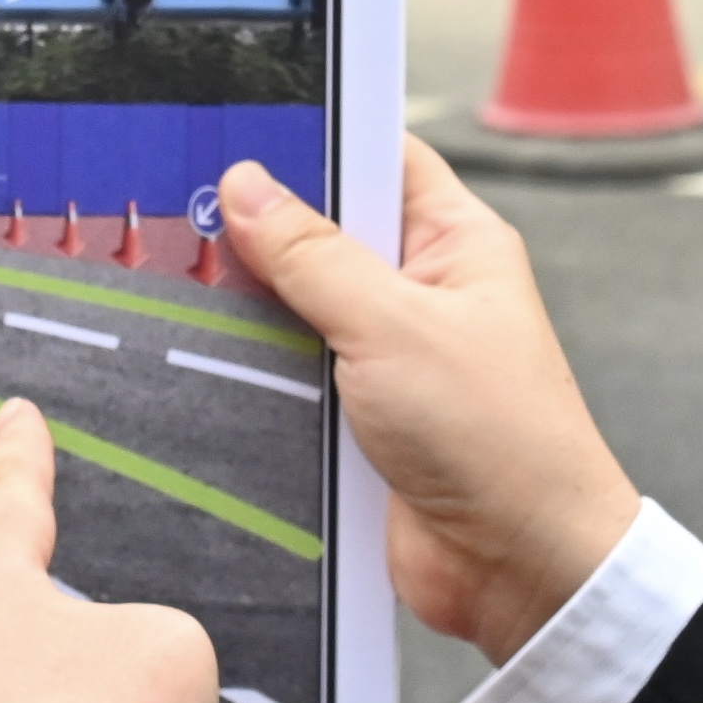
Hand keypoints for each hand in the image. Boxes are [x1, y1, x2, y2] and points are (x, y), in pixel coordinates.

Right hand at [222, 141, 636, 664]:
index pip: (378, 157)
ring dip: (253, 313)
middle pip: (324, 235)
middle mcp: (422, 294)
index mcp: (455, 244)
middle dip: (263, 231)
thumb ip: (314, 255)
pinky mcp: (357, 423)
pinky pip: (291, 381)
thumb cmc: (500, 439)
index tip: (240, 129)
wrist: (524, 573)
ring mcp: (389, 359)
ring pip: (297, 311)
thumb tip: (248, 187)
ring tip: (178, 283)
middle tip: (183, 209)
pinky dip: (255, 378)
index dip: (316, 139)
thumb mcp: (395, 327)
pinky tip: (200, 364)